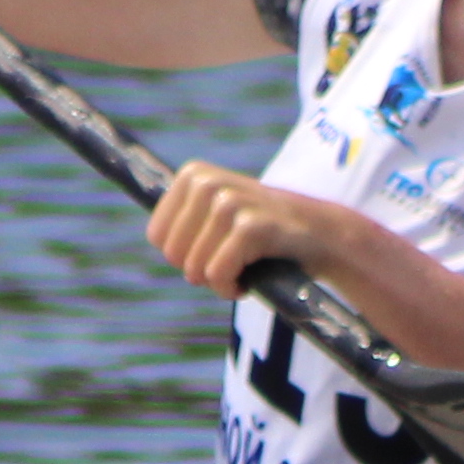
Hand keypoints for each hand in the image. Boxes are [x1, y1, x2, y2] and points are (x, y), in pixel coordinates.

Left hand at [150, 161, 393, 303]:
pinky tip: (252, 277)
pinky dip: (233, 287)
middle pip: (173, 255)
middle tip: (232, 259)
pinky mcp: (251, 227)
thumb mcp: (216, 214)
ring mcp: (229, 202)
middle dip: (201, 269)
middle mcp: (207, 182)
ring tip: (245, 266)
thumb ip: (180, 219)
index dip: (185, 255)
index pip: (158, 237)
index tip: (214, 247)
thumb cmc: (261, 233)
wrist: (320, 236)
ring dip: (220, 281)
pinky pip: (218, 275)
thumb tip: (144, 225)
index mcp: (193, 175)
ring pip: (194, 268)